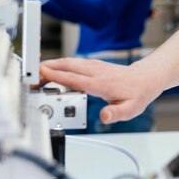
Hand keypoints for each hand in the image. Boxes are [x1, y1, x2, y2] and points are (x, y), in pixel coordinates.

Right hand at [40, 58, 161, 123]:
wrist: (146, 79)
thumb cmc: (137, 94)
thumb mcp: (130, 109)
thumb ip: (116, 113)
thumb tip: (104, 116)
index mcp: (101, 84)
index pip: (75, 79)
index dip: (57, 76)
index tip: (42, 74)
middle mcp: (96, 72)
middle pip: (69, 66)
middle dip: (49, 68)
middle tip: (32, 74)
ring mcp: (96, 66)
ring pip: (71, 62)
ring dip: (54, 65)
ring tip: (38, 71)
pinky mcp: (95, 65)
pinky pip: (76, 62)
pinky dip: (63, 64)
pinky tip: (55, 68)